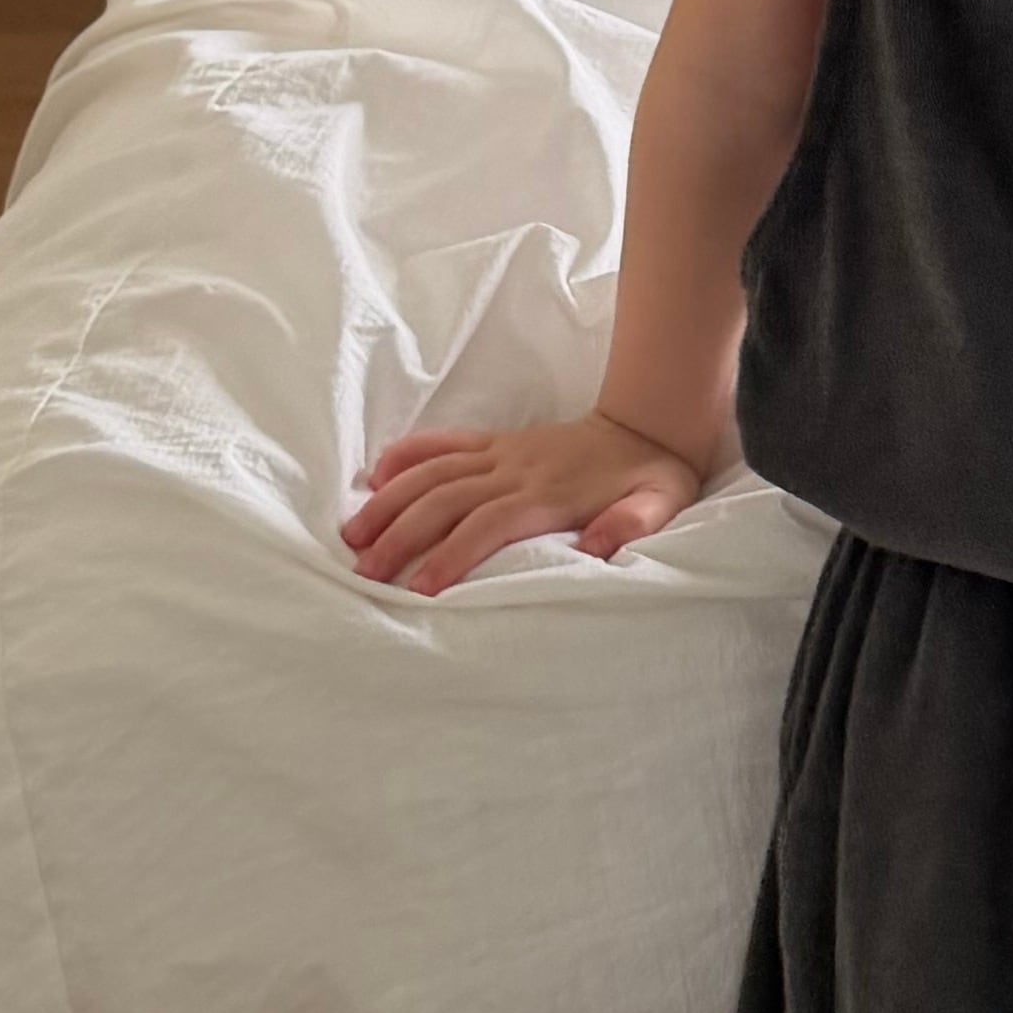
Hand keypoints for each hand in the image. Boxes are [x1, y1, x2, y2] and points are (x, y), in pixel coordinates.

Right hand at [341, 409, 705, 592]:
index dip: (452, 554)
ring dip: (390, 500)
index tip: (419, 588)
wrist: (648, 423)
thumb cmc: (652, 478)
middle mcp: (516, 470)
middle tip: (365, 571)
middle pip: (446, 500)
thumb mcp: (661, 505)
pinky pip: (445, 443)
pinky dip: (407, 455)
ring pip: (434, 472)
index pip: (489, 525)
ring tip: (352, 533)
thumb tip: (599, 548)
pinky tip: (374, 476)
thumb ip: (632, 525)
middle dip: (402, 534)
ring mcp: (503, 452)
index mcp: (550, 494)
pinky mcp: (496, 442)